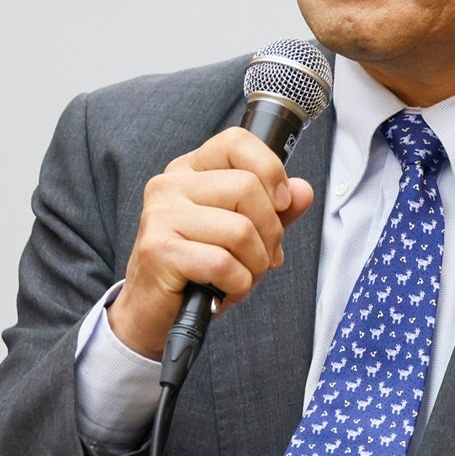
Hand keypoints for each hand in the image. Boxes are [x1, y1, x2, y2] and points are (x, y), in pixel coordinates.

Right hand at [108, 128, 316, 358]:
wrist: (151, 312)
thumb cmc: (198, 270)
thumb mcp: (243, 235)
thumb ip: (275, 210)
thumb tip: (303, 191)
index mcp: (190, 171)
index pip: (236, 142)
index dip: (270, 170)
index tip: (281, 203)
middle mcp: (170, 185)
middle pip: (247, 188)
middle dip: (270, 233)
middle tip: (260, 258)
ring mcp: (160, 215)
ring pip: (241, 229)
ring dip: (255, 264)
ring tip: (240, 277)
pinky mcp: (158, 250)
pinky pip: (223, 263)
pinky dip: (237, 284)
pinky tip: (223, 290)